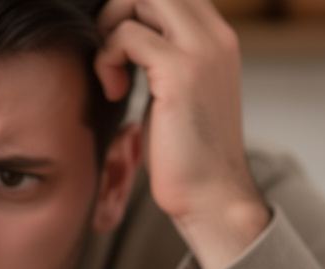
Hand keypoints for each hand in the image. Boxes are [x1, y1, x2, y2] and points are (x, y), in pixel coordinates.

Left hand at [95, 0, 269, 268]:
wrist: (211, 194)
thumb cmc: (185, 153)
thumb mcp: (175, 93)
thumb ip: (161, 58)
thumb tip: (127, 38)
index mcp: (216, 38)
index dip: (133, 9)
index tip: (117, 47)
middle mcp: (215, 36)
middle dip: (117, 11)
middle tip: (108, 54)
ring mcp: (201, 50)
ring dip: (110, 32)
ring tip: (111, 74)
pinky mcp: (181, 72)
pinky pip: (128, 36)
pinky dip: (108, 59)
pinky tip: (115, 93)